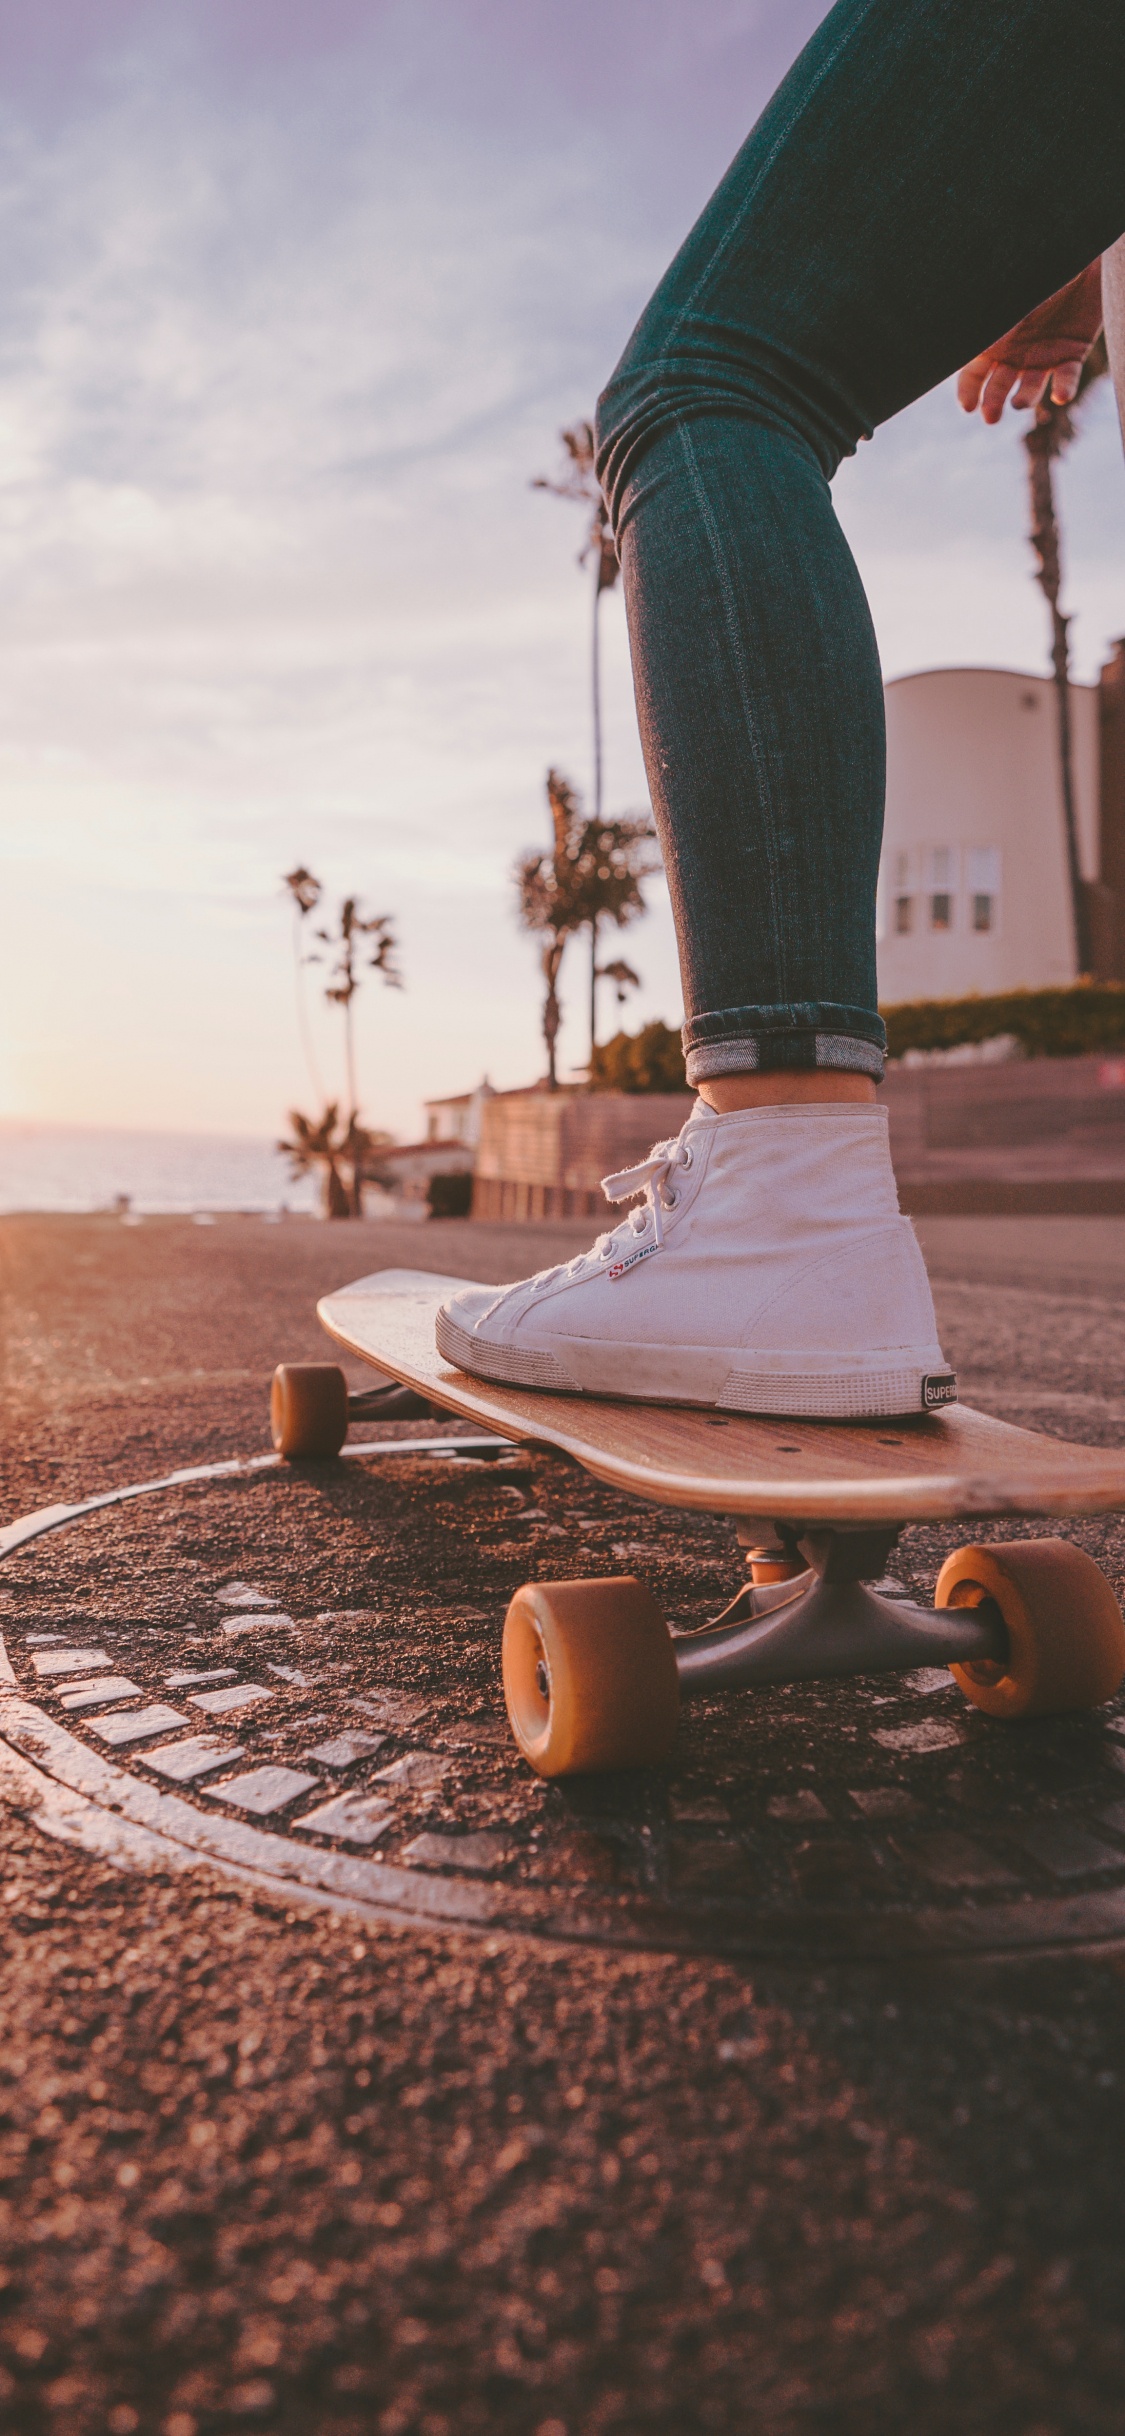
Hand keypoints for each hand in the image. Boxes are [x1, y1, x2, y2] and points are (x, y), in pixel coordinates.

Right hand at [957, 258, 1102, 423]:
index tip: (968, 406)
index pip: (974, 372)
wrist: (1080, 260)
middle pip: (998, 387)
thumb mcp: (1012, 296)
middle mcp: (1017, 353)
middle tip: (991, 417)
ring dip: (1024, 400)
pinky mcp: (1072, 355)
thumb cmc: (1042, 273)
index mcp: (996, 339)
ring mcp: (1044, 356)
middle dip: (993, 404)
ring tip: (1019, 404)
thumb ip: (994, 322)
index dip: (969, 391)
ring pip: (1030, 389)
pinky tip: (1060, 396)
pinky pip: (1067, 379)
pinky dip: (1064, 389)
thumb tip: (967, 343)